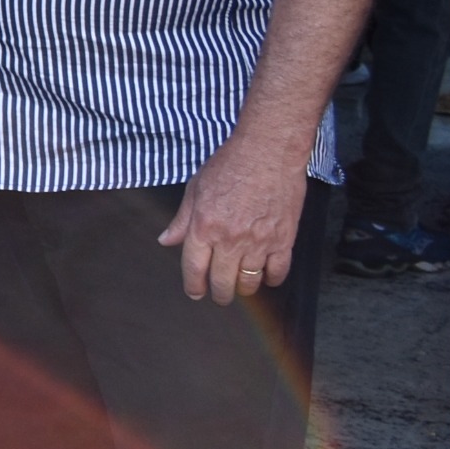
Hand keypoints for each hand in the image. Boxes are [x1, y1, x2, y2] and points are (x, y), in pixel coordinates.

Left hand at [158, 131, 308, 302]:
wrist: (268, 152)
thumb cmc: (229, 165)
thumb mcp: (195, 189)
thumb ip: (181, 220)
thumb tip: (166, 240)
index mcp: (204, 227)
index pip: (194, 268)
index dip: (193, 286)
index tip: (195, 293)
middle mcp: (230, 239)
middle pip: (222, 281)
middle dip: (219, 294)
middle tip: (219, 296)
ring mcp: (259, 242)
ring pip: (249, 281)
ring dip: (243, 289)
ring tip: (240, 288)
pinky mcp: (284, 239)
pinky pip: (278, 271)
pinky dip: (272, 279)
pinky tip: (266, 278)